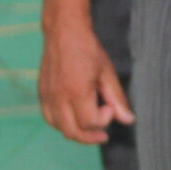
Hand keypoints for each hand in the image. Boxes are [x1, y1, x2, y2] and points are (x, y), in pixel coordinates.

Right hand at [38, 20, 131, 145]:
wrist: (64, 32)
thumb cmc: (87, 50)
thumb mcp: (107, 73)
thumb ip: (117, 99)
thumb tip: (128, 120)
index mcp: (77, 91)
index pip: (90, 122)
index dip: (104, 119)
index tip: (109, 106)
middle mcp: (59, 97)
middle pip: (72, 132)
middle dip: (90, 137)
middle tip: (103, 134)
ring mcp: (47, 96)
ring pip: (59, 128)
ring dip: (76, 132)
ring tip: (90, 125)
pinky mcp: (41, 94)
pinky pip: (49, 118)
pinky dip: (62, 124)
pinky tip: (74, 118)